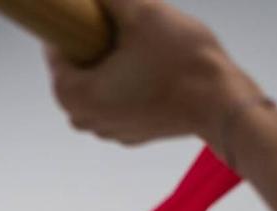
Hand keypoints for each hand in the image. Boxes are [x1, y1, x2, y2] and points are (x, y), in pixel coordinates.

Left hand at [45, 0, 257, 149]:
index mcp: (75, 94)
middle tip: (107, 22)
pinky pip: (115, 100)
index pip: (55, 52)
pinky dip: (122, 82)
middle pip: (74, 71)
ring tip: (128, 41)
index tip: (83, 11)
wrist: (221, 102)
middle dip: (88, 45)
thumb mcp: (141, 12)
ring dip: (105, 64)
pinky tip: (141, 63)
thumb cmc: (182, 61)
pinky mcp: (131, 132)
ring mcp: (108, 130)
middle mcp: (84, 119)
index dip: (68, 25)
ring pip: (95, 86)